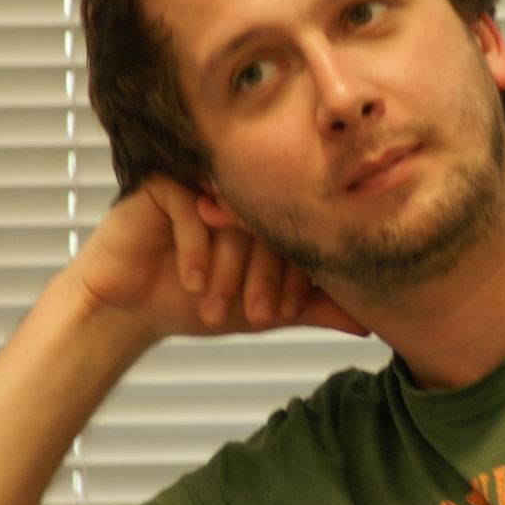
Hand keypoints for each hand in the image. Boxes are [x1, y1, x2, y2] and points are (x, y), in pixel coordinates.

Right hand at [68, 176, 368, 341]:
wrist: (135, 307)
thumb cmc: (198, 302)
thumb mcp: (264, 310)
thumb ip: (315, 308)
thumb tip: (370, 322)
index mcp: (269, 212)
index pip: (296, 235)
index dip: (293, 277)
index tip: (282, 314)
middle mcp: (240, 192)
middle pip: (268, 224)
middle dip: (262, 277)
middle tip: (259, 316)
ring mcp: (203, 183)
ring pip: (232, 219)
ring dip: (227, 270)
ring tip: (218, 307)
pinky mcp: (164, 183)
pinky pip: (190, 208)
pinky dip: (195, 250)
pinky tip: (191, 281)